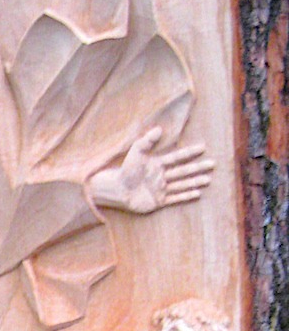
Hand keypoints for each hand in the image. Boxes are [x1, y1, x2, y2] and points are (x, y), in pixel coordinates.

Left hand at [90, 126, 214, 214]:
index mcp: (157, 164)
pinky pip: (175, 198)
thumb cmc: (124, 170)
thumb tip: (159, 129)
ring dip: (195, 182)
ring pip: (181, 184)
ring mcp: (160, 189)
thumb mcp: (135, 152)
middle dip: (198, 168)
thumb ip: (146, 141)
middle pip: (183, 171)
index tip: (203, 147)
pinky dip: (186, 196)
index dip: (189, 152)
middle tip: (213, 164)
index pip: (177, 157)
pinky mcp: (158, 201)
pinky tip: (197, 193)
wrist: (116, 190)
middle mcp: (161, 176)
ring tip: (208, 179)